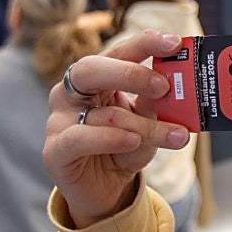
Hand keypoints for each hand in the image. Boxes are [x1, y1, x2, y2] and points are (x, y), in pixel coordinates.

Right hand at [43, 30, 191, 227]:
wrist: (105, 189)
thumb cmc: (125, 146)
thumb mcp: (147, 120)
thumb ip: (156, 101)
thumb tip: (176, 83)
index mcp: (95, 77)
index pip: (118, 50)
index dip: (145, 42)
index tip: (174, 42)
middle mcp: (70, 92)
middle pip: (92, 69)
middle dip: (131, 74)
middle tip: (163, 85)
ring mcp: (58, 120)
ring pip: (104, 114)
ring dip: (144, 125)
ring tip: (175, 134)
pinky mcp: (55, 151)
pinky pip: (81, 138)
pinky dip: (111, 138)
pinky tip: (133, 141)